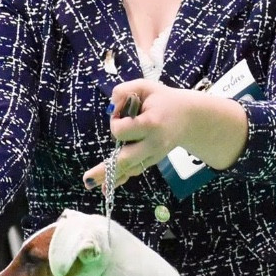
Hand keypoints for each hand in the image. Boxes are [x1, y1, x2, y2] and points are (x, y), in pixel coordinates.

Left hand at [81, 78, 247, 189]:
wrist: (189, 117)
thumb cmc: (163, 100)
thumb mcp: (144, 87)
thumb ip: (123, 91)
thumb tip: (110, 109)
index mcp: (152, 124)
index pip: (122, 131)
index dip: (116, 122)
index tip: (121, 112)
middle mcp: (153, 144)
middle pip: (125, 159)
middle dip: (105, 169)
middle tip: (86, 179)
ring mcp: (153, 155)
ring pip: (128, 169)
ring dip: (109, 177)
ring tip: (89, 183)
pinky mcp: (151, 160)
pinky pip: (133, 171)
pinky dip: (120, 179)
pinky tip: (106, 189)